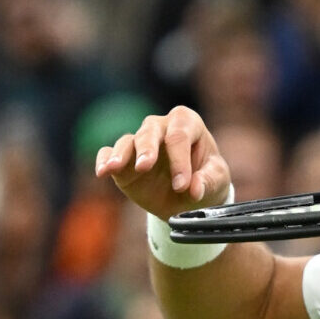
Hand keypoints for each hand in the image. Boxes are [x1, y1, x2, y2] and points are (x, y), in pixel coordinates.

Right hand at [94, 106, 230, 219]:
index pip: (180, 136)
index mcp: (188, 123)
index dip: (180, 160)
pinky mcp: (124, 159)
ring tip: (114, 167)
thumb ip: (208, 181)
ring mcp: (140, 142)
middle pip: (150, 131)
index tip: (182, 186)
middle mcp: (162, 127)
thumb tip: (194, 189)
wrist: (189, 195)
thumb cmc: (206, 178)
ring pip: (128, 140)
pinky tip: (102, 172)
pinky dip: (104, 159)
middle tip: (145, 167)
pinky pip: (108, 152)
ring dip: (121, 154)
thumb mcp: (217, 180)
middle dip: (147, 148)